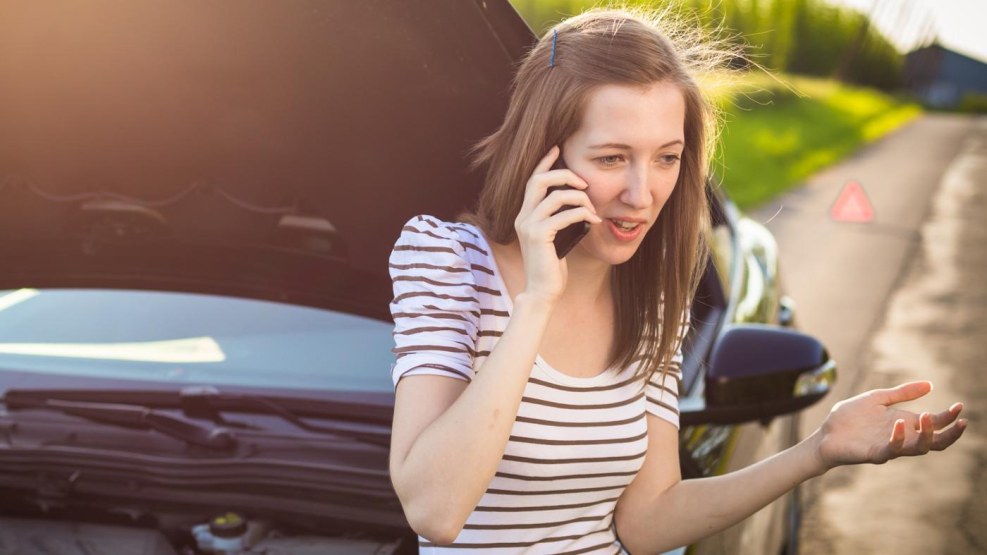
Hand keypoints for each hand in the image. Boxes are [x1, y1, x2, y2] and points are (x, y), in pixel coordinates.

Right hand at [513, 146, 601, 302]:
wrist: (543, 291)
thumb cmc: (552, 266)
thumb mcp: (556, 236)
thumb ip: (560, 217)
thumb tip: (580, 200)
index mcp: (525, 215)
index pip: (532, 180)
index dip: (544, 162)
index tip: (557, 148)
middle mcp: (522, 217)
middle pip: (539, 180)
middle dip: (564, 174)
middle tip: (584, 182)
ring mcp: (528, 226)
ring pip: (555, 196)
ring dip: (580, 198)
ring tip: (593, 209)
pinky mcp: (539, 236)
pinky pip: (564, 214)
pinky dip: (582, 213)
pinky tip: (593, 221)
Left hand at [813, 381, 966, 469]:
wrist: (826, 432)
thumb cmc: (851, 417)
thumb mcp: (878, 399)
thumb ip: (902, 393)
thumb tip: (930, 385)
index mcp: (905, 423)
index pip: (935, 424)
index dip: (949, 417)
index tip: (960, 406)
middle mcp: (902, 437)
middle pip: (935, 442)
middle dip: (951, 434)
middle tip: (961, 422)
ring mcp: (890, 446)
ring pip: (919, 448)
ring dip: (927, 434)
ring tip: (927, 416)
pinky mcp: (875, 453)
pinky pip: (892, 449)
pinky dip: (898, 438)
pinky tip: (898, 423)